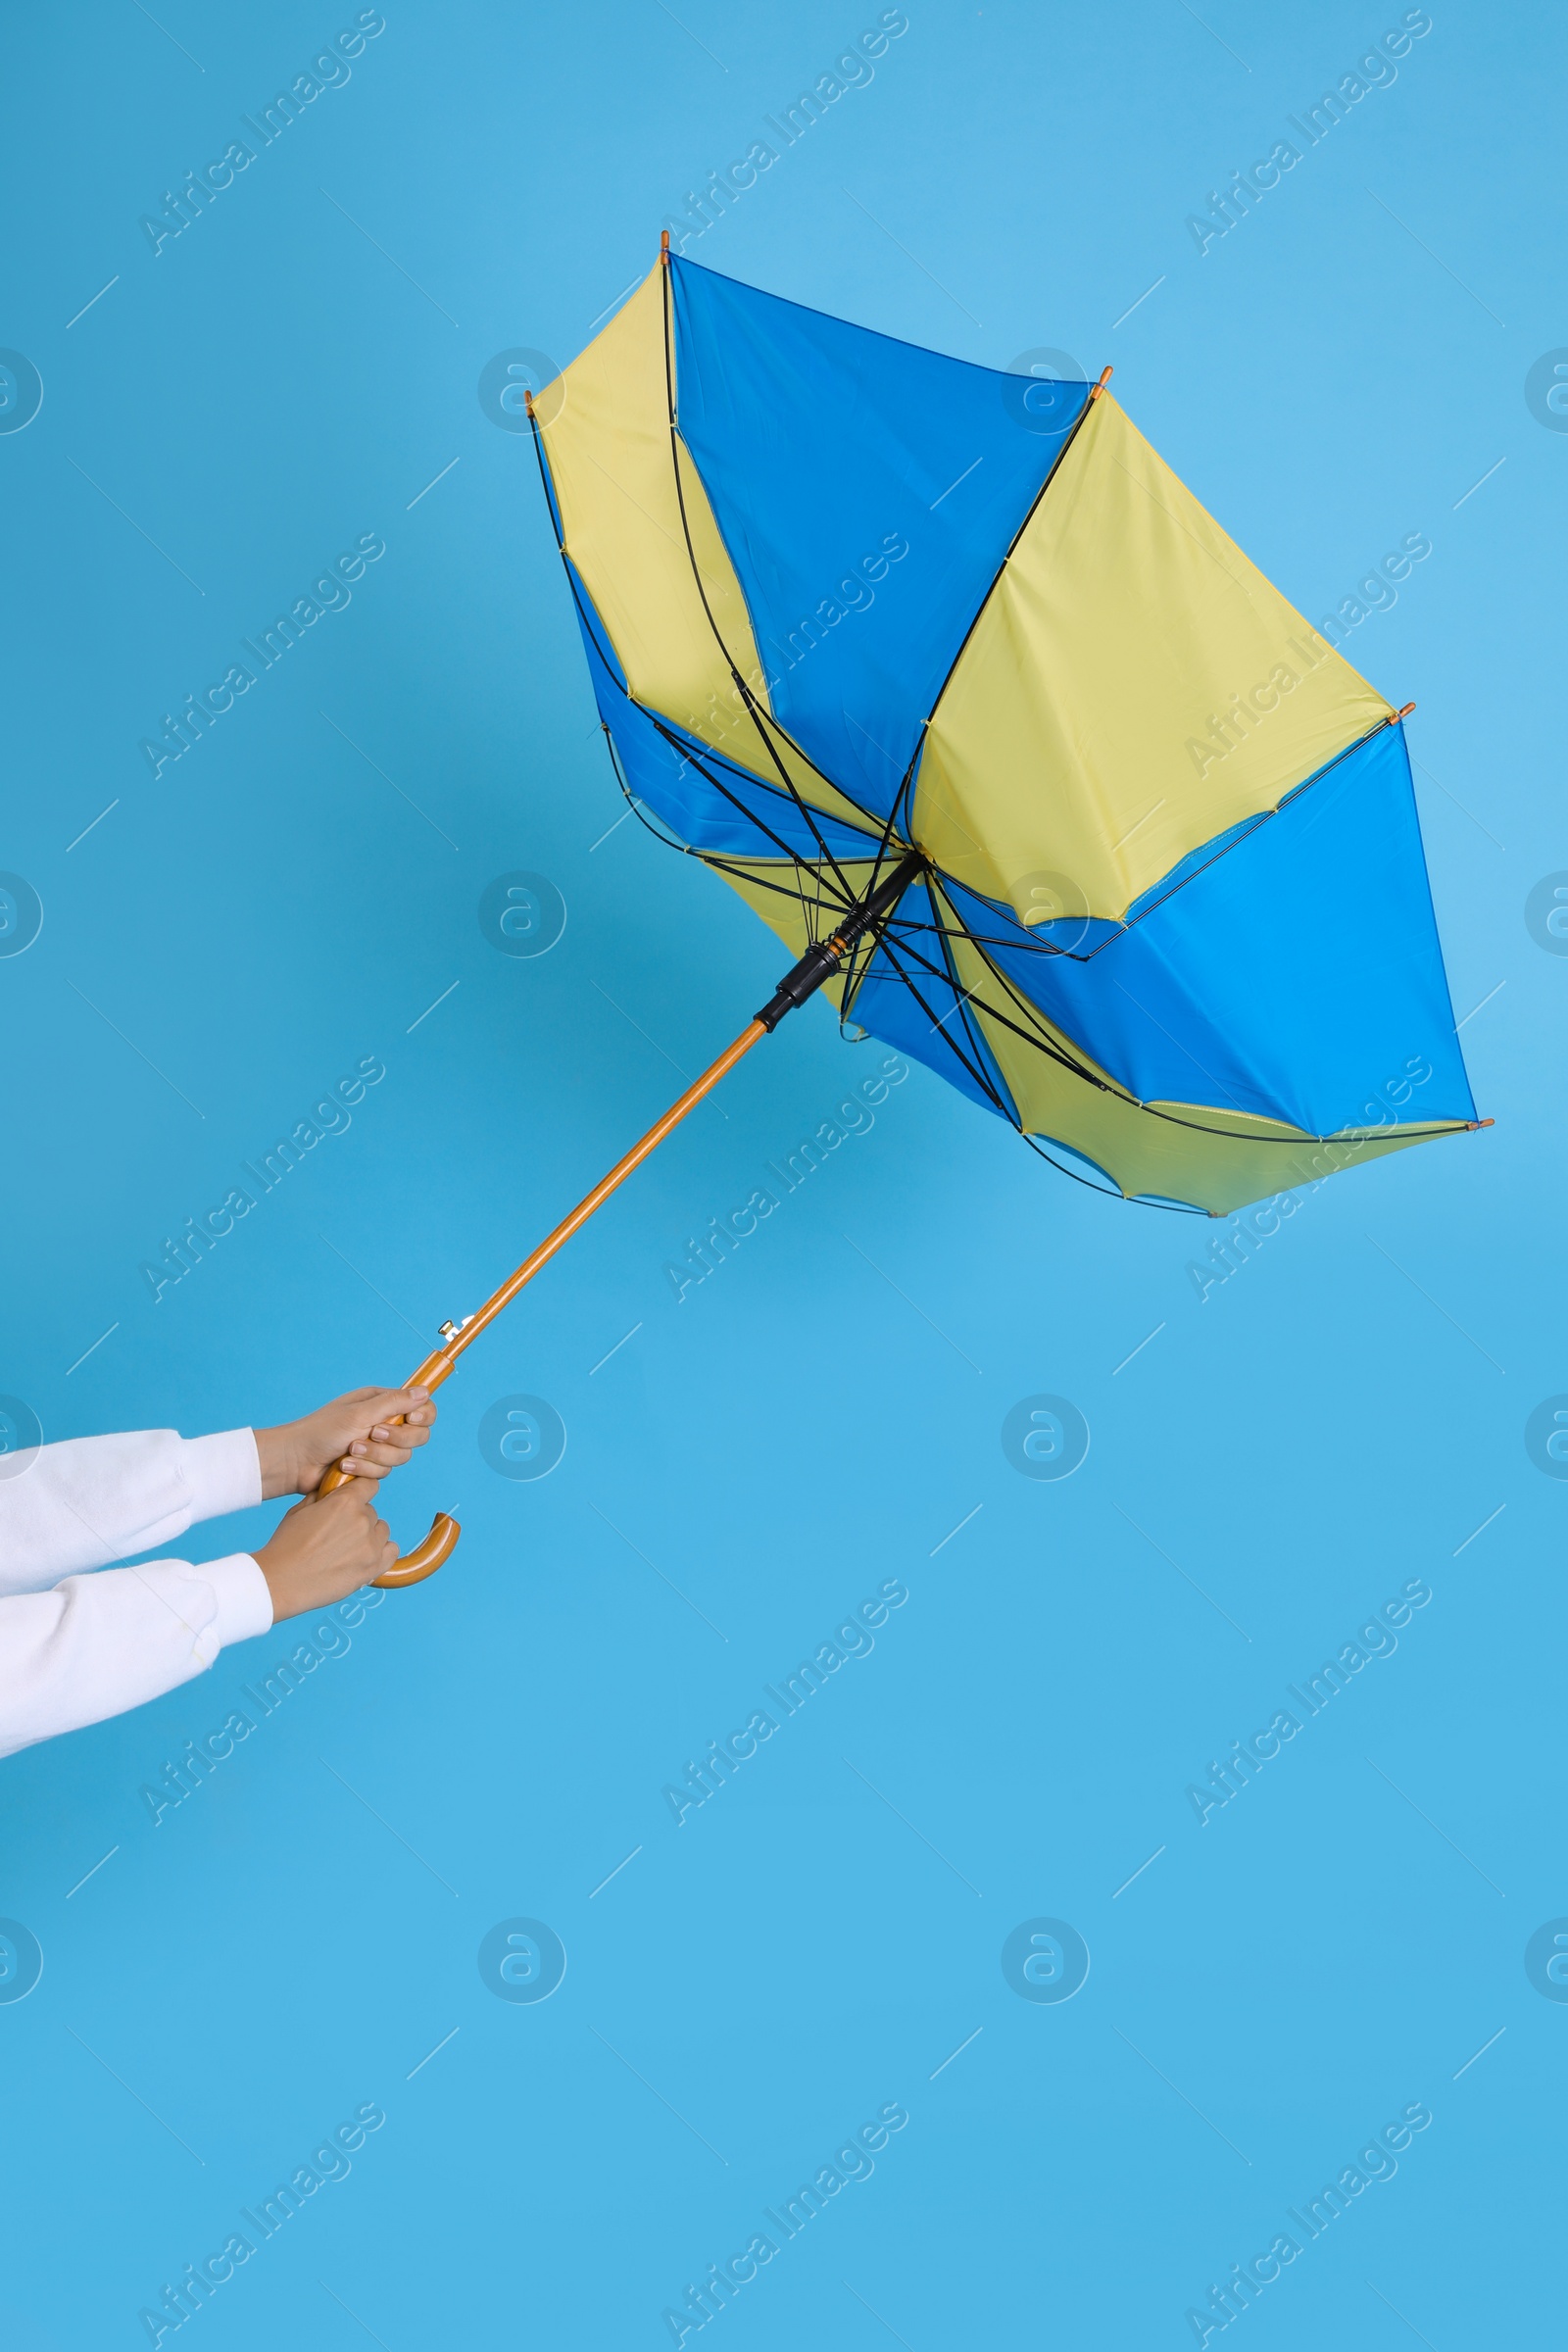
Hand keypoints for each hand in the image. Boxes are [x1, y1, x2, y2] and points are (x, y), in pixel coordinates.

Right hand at [252, 1485, 395, 1621]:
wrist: (281, 1580)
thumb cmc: (286, 1546)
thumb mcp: (300, 1510)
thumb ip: (323, 1498)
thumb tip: (335, 1492)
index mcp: (345, 1502)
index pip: (369, 1485)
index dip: (360, 1492)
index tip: (354, 1500)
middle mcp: (362, 1520)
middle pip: (371, 1512)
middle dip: (357, 1519)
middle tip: (337, 1535)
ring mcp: (370, 1545)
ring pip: (381, 1531)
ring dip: (369, 1536)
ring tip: (347, 1550)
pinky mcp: (373, 1567)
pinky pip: (391, 1552)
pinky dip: (381, 1553)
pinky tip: (364, 1558)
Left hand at [254, 1386, 436, 1498]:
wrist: (296, 1461)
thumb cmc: (321, 1431)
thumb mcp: (359, 1413)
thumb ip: (394, 1404)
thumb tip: (424, 1392)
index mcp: (382, 1403)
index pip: (422, 1407)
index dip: (423, 1416)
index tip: (410, 1420)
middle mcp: (384, 1422)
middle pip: (417, 1436)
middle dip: (395, 1440)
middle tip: (373, 1435)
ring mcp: (378, 1447)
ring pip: (401, 1458)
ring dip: (374, 1456)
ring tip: (350, 1451)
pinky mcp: (370, 1467)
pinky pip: (384, 1473)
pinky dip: (364, 1470)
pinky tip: (345, 1466)